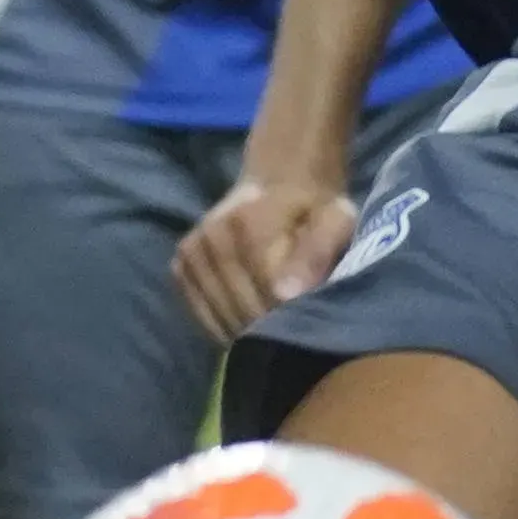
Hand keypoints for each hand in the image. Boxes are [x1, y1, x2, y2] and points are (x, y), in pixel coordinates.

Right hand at [171, 170, 358, 348]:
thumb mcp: (335, 221)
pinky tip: (244, 325)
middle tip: (289, 333)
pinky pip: (200, 312)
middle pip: (238, 304)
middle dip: (266, 327)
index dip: (285, 312)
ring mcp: (191, 250)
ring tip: (268, 330)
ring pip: (218, 313)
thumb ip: (318, 252)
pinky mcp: (181, 265)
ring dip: (244, 331)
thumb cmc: (313, 209)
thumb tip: (286, 295)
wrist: (280, 185)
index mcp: (248, 220)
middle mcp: (212, 234)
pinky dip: (222, 326)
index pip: (264, 288)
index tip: (303, 319)